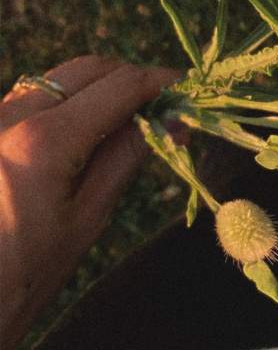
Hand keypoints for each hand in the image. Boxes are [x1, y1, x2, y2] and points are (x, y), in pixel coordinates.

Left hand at [0, 56, 180, 349]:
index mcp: (43, 141)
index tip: (188, 89)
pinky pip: (29, 100)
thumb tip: (175, 121)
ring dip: (96, 89)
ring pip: (56, 80)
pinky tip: (81, 135)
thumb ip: (128, 157)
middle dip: (129, 79)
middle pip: (86, 69)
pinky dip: (64, 104)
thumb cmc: (20, 279)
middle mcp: (9, 116)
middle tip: (162, 107)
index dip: (160, 82)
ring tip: (126, 122)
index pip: (119, 86)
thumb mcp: (86, 220)